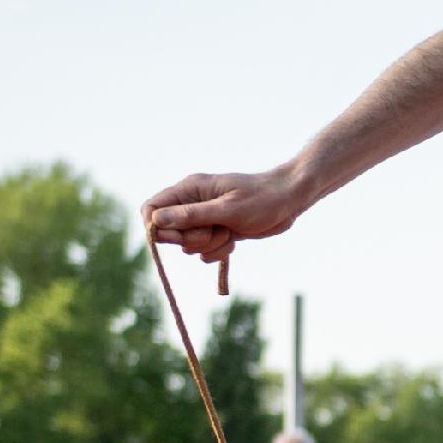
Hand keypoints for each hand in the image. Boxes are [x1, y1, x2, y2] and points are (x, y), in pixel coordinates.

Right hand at [143, 167, 306, 268]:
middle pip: (169, 232)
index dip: (156, 227)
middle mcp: (192, 203)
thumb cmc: (262, 199)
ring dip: (208, 246)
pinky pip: (204, 252)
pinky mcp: (217, 232)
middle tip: (213, 232)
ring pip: (188, 245)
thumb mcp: (227, 209)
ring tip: (229, 232)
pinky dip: (218, 251)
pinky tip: (234, 240)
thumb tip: (156, 221)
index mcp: (189, 189)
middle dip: (190, 239)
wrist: (290, 201)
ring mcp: (205, 219)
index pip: (151, 208)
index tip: (174, 238)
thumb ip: (192, 216)